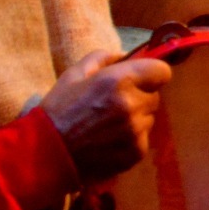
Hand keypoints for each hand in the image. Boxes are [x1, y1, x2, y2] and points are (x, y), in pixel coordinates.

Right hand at [41, 50, 172, 185]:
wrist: (45, 155)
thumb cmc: (58, 111)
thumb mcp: (74, 74)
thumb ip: (103, 58)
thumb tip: (128, 54)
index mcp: (119, 81)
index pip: (162, 71)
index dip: (152, 73)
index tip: (141, 78)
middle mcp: (132, 104)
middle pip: (155, 95)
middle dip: (140, 96)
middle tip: (115, 104)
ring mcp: (136, 131)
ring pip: (149, 118)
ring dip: (136, 118)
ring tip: (108, 124)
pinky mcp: (136, 152)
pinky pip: (143, 138)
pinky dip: (131, 138)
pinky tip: (108, 140)